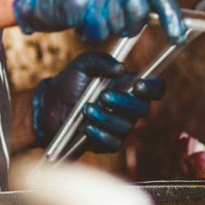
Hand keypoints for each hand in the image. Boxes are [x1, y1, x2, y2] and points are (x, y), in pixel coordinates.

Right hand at [13, 0, 186, 43]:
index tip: (177, 36)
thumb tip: (165, 16)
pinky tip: (76, 19)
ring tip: (86, 13)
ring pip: (117, 25)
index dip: (171, 15)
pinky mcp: (82, 0)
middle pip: (139, 13)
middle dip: (126, 24)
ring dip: (102, 28)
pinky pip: (97, 31)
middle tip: (105, 18)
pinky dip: (88, 33)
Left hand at [32, 51, 165, 154]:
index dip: (153, 88)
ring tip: (86, 109)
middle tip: (103, 96)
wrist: (49, 106)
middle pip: (143, 109)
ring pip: (125, 126)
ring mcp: (120, 126)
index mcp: (129, 86)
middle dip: (123, 103)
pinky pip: (113, 143)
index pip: (155, 88)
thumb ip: (101, 61)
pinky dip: (100, 135)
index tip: (138, 86)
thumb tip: (120, 68)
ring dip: (106, 118)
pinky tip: (86, 128)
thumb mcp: (83, 64)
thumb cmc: (70, 82)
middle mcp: (129, 107)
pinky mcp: (108, 142)